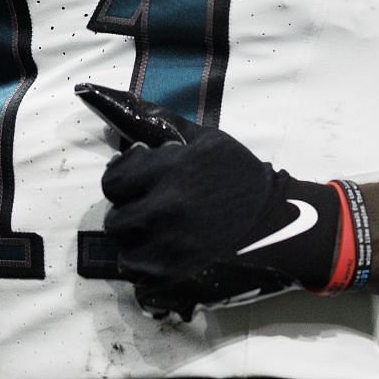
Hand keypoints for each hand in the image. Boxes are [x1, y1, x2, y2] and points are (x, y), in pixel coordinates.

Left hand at [77, 83, 361, 321]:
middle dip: (126, 208)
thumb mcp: (205, 138)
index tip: (135, 175)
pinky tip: (157, 248)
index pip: (113, 182)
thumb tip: (130, 106)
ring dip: (132, 238)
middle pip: (114, 219)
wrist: (265, 214)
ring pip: (123, 248)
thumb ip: (166, 126)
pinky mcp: (176, 270)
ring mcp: (170, 245)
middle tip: (145, 203)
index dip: (120, 176)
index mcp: (172, 171)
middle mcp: (166, 209)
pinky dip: (143, 263)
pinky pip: (138, 272)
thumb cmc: (234, 171)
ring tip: (151, 227)